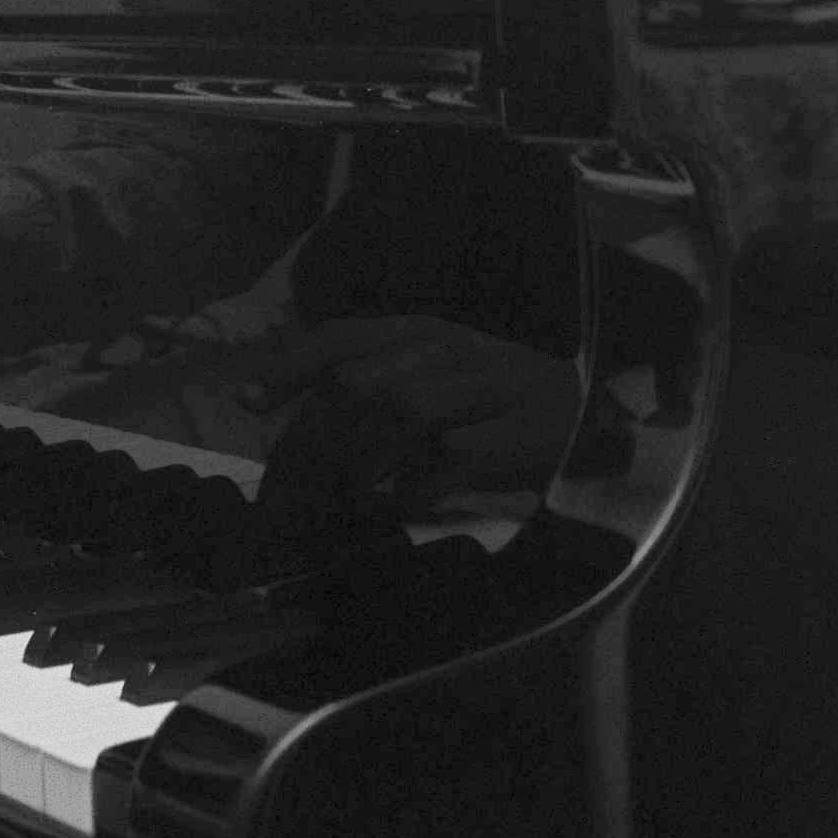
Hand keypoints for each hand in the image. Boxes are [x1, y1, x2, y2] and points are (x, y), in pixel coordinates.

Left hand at [241, 315, 581, 507]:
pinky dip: (410, 492)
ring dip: (360, 463)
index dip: (289, 368)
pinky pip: (444, 464)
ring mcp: (484, 391)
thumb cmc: (489, 398)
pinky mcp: (514, 438)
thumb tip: (288, 417)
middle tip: (292, 487)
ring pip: (399, 414)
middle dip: (316, 438)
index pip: (340, 337)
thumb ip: (366, 384)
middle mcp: (448, 351)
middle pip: (360, 384)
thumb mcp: (428, 372)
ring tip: (345, 498)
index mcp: (420, 330)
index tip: (247, 403)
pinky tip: (398, 507)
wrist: (589, 417)